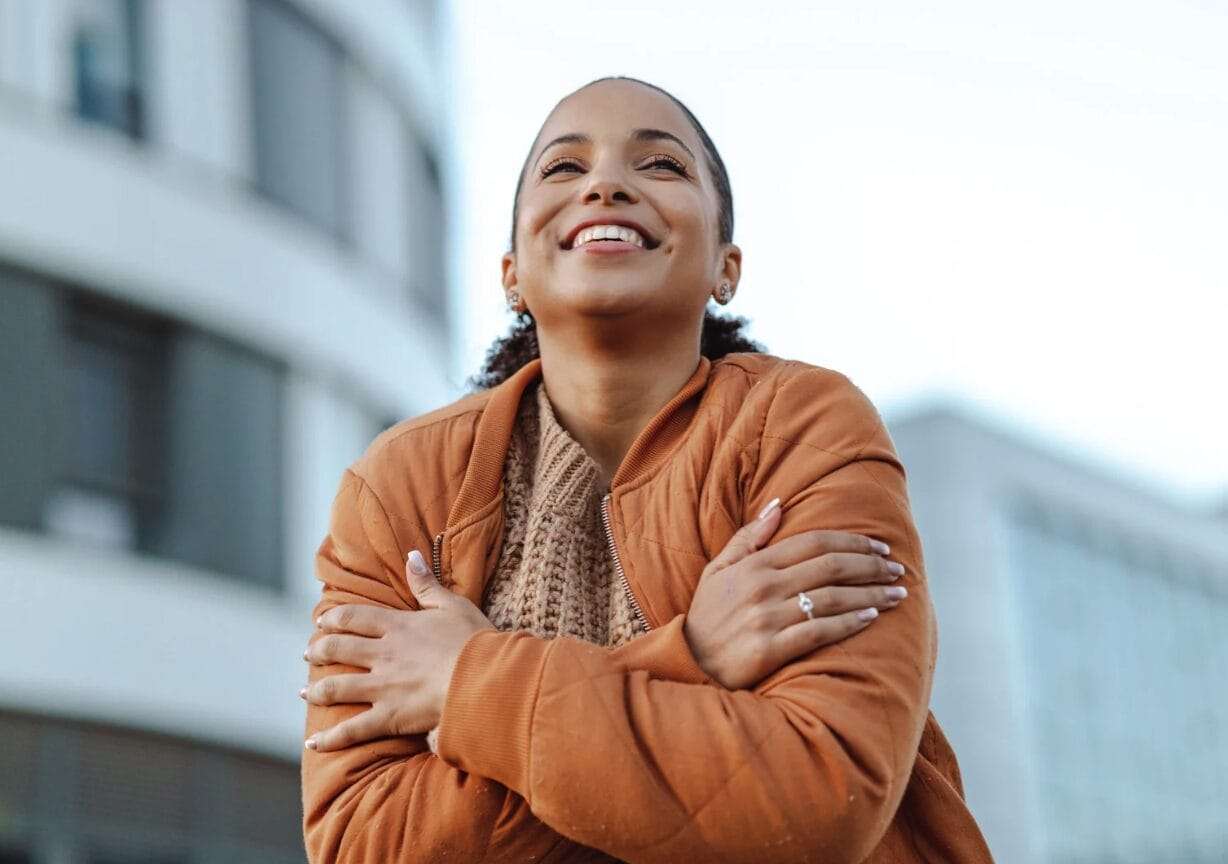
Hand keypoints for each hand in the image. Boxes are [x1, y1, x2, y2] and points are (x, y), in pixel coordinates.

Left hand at [301, 549, 494, 751]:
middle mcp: (383, 655)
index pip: (353, 618)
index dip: (333, 619)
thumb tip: (412, 555)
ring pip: (336, 687)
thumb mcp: (453, 605)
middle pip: (337, 649)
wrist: (487, 679)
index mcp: (398, 626)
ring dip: (317, 690)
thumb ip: (427, 584)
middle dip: (318, 651)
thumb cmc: (476, 641)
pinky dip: (331, 737)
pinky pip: (353, 729)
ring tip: (305, 692)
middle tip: (308, 655)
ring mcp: (383, 687)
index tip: (322, 622)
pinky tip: (314, 742)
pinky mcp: (390, 717)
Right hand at [684, 498, 907, 690]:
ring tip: (897, 593)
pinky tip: (871, 618)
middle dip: (871, 565)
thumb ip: (749, 537)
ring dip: (870, 594)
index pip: (814, 543)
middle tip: (897, 568)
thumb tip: (779, 505)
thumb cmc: (707, 614)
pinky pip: (819, 632)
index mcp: (754, 564)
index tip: (880, 545)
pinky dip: (849, 623)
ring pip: (831, 599)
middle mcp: (763, 587)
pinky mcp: (770, 649)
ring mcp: (767, 618)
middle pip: (830, 567)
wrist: (686, 663)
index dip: (852, 541)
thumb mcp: (718, 568)